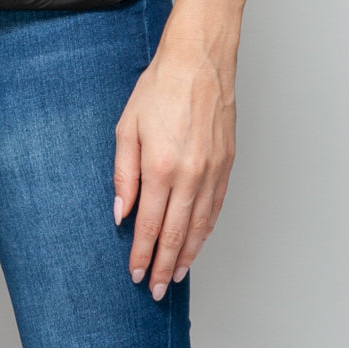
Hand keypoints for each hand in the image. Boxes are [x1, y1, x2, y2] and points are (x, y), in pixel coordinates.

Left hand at [112, 31, 235, 296]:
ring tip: (175, 274)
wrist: (198, 61)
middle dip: (162, 264)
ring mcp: (212, 171)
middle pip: (175, 233)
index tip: (134, 273)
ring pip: (200, 226)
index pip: (149, 225)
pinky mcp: (227, 164)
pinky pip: (216, 208)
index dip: (141, 253)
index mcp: (160, 166)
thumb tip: (121, 212)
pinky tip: (197, 241)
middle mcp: (190, 175)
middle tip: (154, 288)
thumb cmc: (160, 87)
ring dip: (187, 254)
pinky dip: (206, 230)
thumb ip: (124, 174)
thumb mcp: (127, 127)